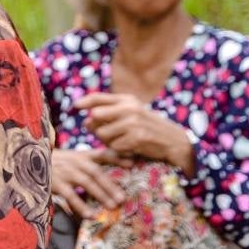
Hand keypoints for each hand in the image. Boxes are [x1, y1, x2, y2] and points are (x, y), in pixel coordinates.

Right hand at [51, 148, 130, 218]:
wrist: (27, 160)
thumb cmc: (53, 162)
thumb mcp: (70, 158)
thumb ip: (87, 163)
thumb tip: (108, 176)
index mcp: (80, 156)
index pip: (101, 154)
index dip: (117, 157)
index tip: (132, 163)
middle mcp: (74, 162)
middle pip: (96, 172)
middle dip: (110, 184)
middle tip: (123, 198)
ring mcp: (65, 172)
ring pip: (86, 182)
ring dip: (101, 194)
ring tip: (112, 206)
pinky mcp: (55, 183)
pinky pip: (70, 196)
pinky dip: (81, 206)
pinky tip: (90, 215)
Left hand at [77, 93, 195, 173]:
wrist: (173, 141)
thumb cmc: (148, 127)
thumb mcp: (132, 113)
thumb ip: (111, 112)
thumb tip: (86, 121)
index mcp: (127, 100)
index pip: (98, 97)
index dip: (84, 101)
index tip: (75, 106)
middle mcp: (129, 108)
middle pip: (95, 116)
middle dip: (96, 127)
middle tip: (109, 133)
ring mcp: (133, 122)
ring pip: (102, 134)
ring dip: (109, 142)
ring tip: (123, 141)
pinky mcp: (137, 137)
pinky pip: (114, 147)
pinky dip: (119, 150)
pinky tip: (131, 148)